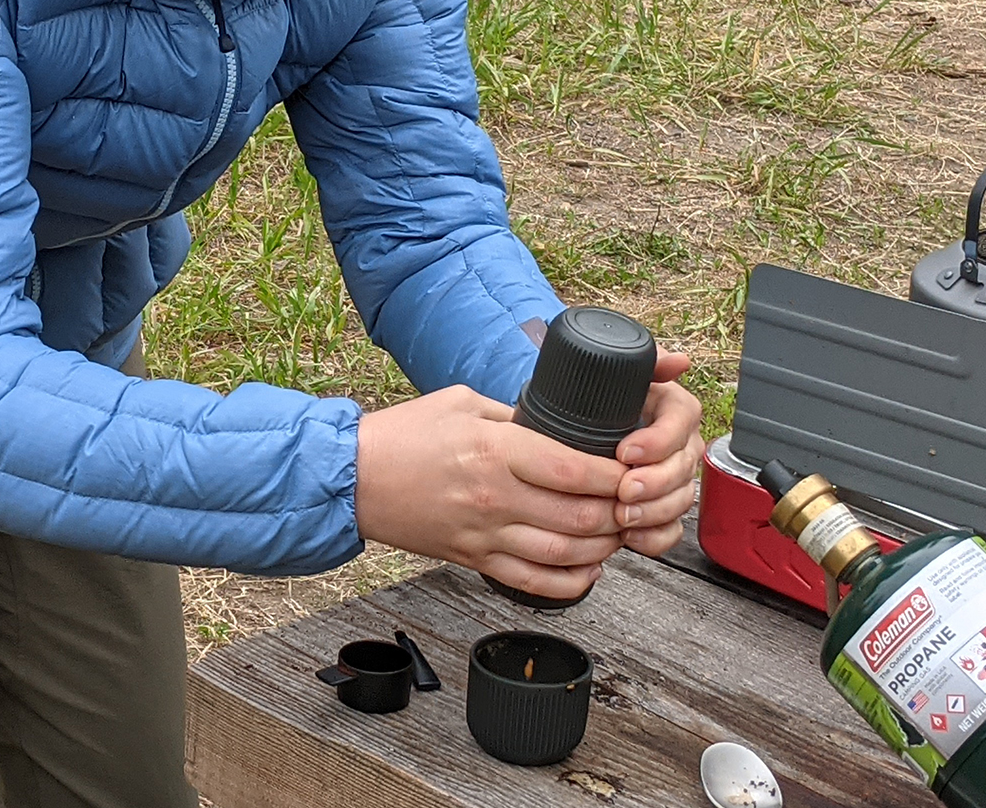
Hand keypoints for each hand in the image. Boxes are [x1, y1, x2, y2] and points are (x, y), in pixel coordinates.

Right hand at [354, 385, 627, 602]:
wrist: (353, 479)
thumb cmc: (402, 437)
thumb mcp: (462, 402)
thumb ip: (513, 414)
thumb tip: (553, 424)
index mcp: (494, 451)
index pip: (574, 469)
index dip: (614, 475)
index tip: (631, 469)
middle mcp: (495, 498)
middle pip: (581, 517)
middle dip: (619, 513)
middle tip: (632, 503)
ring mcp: (486, 535)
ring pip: (566, 554)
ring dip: (603, 547)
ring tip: (615, 532)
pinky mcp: (474, 560)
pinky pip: (535, 583)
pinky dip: (571, 583)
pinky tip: (588, 570)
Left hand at [611, 351, 702, 556]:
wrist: (575, 432)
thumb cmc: (598, 404)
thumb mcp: (615, 379)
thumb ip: (645, 363)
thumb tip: (677, 361)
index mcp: (673, 408)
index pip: (683, 421)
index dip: (659, 440)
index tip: (626, 451)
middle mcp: (680, 443)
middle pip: (684, 466)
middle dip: (655, 483)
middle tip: (624, 490)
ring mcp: (674, 478)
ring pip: (681, 499)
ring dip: (654, 511)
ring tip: (624, 516)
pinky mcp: (663, 508)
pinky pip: (673, 528)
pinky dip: (655, 536)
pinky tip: (632, 536)